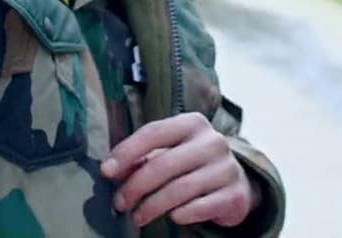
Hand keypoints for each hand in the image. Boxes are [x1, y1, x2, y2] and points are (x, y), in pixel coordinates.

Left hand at [102, 113, 257, 228]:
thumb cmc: (192, 164)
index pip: (154, 132)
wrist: (235, 183)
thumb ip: (142, 157)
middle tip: (120, 203)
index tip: (106, 171)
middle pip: (163, 164)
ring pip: (179, 189)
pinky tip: (171, 217)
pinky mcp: (235, 195)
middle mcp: (212, 142)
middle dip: (135, 186)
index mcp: (192, 123)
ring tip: (136, 216)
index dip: (126, 152)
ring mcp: (227, 168)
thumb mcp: (169, 152)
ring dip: (152, 206)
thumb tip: (111, 169)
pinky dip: (180, 214)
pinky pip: (200, 207)